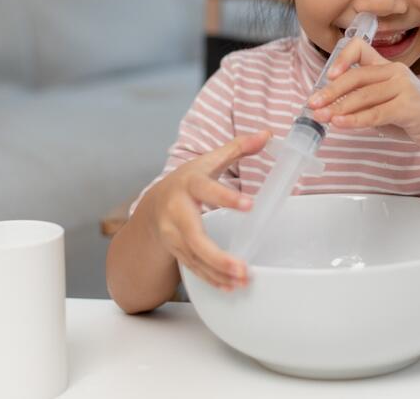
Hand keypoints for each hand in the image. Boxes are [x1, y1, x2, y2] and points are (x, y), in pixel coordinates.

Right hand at [143, 130, 270, 290]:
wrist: (153, 204)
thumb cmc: (187, 180)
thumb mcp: (209, 161)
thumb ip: (237, 147)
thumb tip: (266, 133)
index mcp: (189, 185)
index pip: (207, 190)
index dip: (226, 197)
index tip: (250, 204)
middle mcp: (177, 212)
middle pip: (195, 237)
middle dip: (218, 255)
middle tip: (242, 268)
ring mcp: (173, 235)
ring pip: (194, 258)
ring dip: (218, 272)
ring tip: (243, 280)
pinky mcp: (176, 251)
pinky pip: (193, 268)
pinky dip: (211, 279)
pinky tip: (230, 286)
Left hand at [307, 37, 419, 153]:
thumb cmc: (410, 117)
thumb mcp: (384, 103)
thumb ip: (362, 99)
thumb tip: (329, 105)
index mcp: (389, 66)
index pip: (361, 48)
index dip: (342, 58)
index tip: (329, 75)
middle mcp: (396, 71)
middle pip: (356, 77)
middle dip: (330, 91)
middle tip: (313, 103)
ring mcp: (404, 87)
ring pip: (362, 96)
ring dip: (338, 108)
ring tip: (321, 117)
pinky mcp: (407, 106)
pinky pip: (374, 113)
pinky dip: (354, 120)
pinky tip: (339, 124)